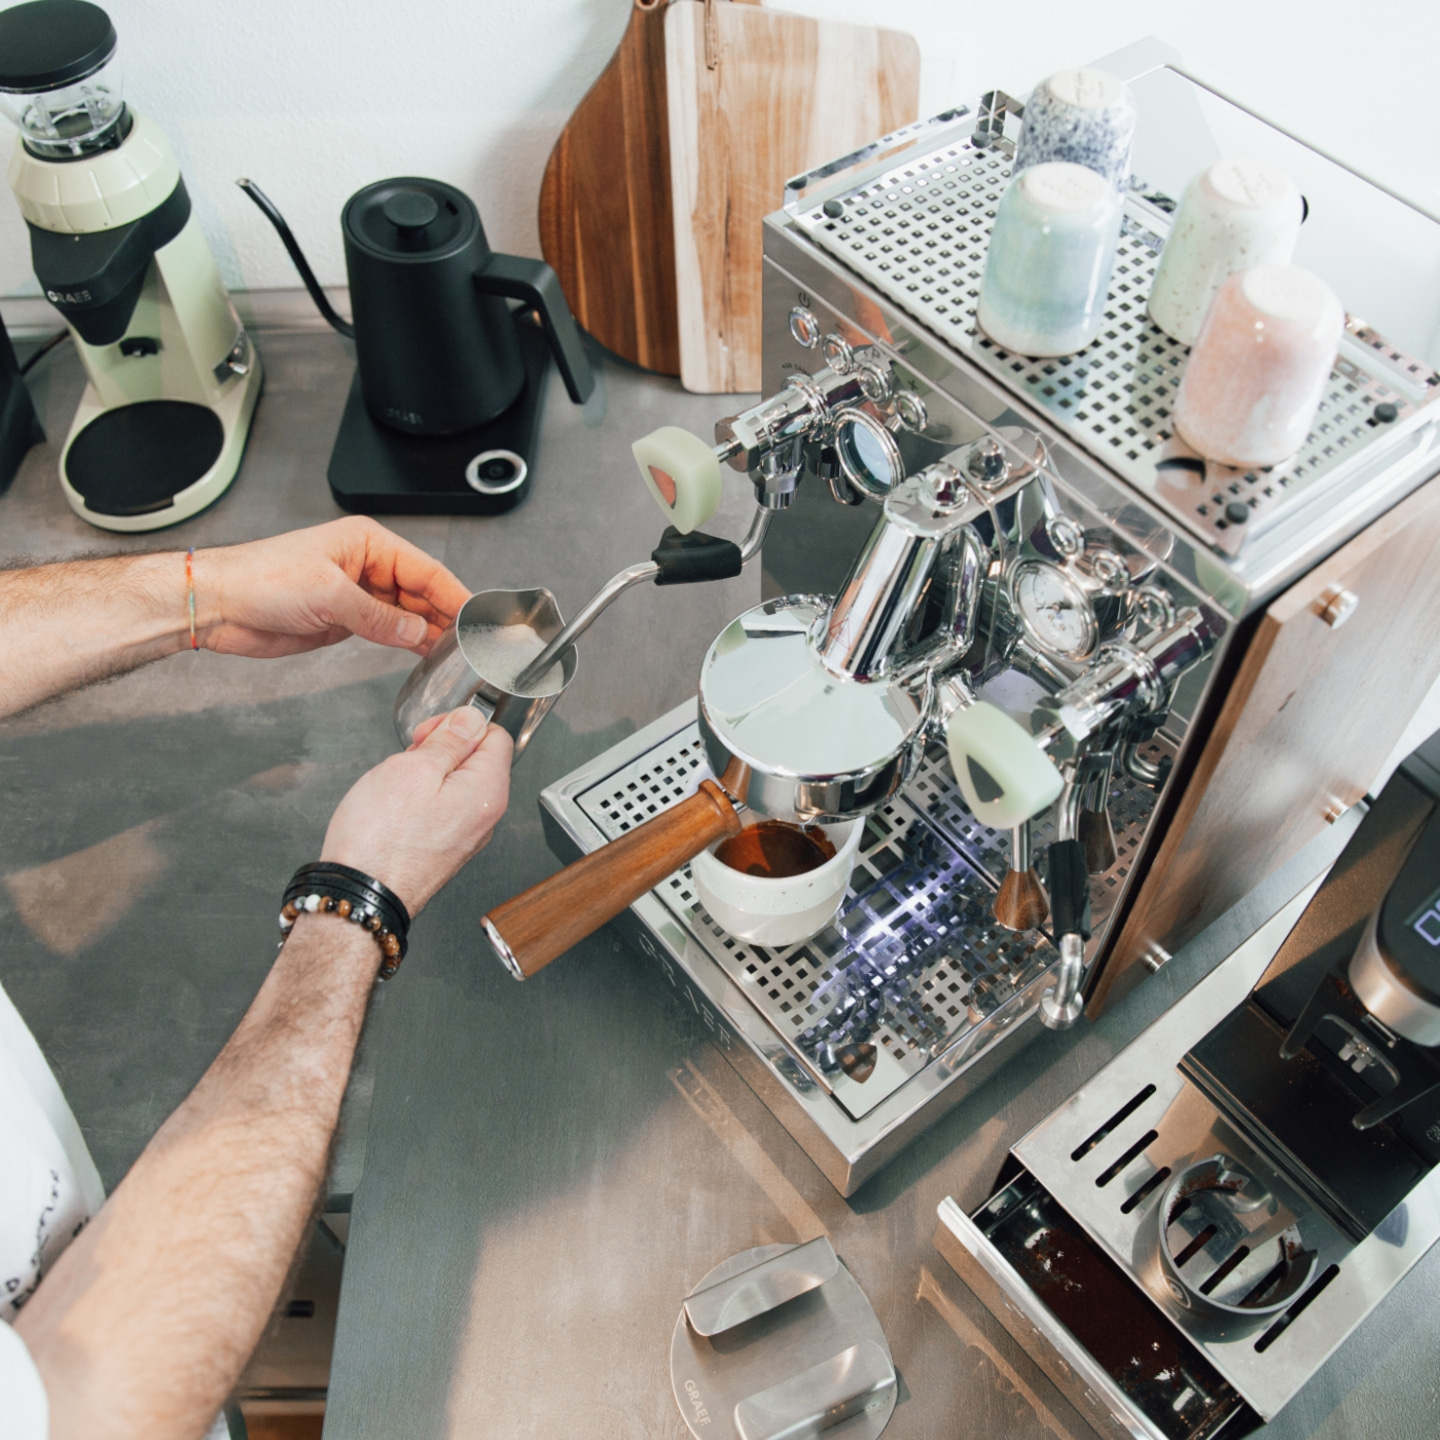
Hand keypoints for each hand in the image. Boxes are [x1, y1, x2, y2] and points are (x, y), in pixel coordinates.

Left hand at [197, 517, 470, 658]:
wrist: (220, 604)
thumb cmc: (261, 579)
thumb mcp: (329, 595)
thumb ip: (377, 617)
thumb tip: (414, 632)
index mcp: (366, 543)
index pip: (424, 569)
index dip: (452, 593)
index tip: (474, 614)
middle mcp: (365, 565)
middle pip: (420, 591)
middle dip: (443, 614)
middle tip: (468, 639)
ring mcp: (356, 593)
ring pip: (405, 613)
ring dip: (426, 631)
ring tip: (452, 650)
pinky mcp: (345, 619)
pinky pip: (386, 630)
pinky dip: (405, 641)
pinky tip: (423, 652)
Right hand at [320, 707, 511, 914]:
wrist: (360, 896)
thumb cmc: (381, 840)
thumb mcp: (414, 768)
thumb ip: (450, 739)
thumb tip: (471, 720)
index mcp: (488, 791)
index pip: (495, 736)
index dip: (459, 725)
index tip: (430, 734)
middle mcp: (485, 816)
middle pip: (475, 760)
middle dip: (439, 751)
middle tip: (407, 761)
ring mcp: (466, 835)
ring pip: (453, 784)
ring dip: (424, 775)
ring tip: (396, 789)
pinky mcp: (445, 848)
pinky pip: (439, 809)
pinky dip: (418, 800)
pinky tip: (394, 809)